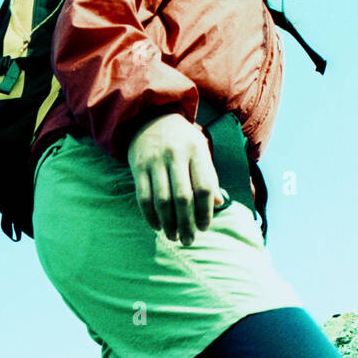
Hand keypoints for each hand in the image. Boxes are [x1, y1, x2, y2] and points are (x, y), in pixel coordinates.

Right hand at [128, 112, 225, 245]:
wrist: (149, 116)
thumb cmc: (181, 140)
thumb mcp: (200, 150)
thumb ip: (209, 176)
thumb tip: (219, 203)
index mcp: (196, 150)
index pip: (204, 187)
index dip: (205, 211)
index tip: (204, 227)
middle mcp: (175, 155)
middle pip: (183, 197)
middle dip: (187, 223)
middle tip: (189, 240)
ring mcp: (154, 161)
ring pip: (162, 200)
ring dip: (169, 223)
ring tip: (174, 237)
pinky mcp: (138, 167)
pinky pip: (143, 197)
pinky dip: (150, 216)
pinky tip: (157, 227)